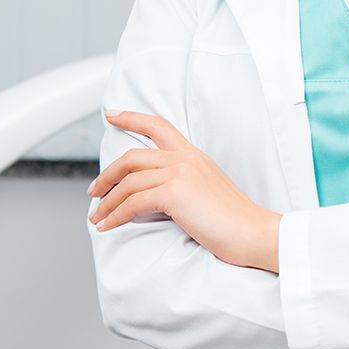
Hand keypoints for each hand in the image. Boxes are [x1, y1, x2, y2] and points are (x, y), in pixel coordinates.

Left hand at [88, 110, 280, 271]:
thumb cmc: (234, 222)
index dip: (132, 118)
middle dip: (107, 174)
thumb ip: (185, 184)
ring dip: (107, 201)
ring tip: (97, 218)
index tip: (111, 115)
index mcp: (194, 155)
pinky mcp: (175, 193)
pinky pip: (133, 202)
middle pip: (132, 157)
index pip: (158, 126)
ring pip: (129, 181)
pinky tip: (108, 226)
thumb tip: (157, 194)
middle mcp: (185, 159)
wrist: (254, 233)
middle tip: (94, 191)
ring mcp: (180, 173)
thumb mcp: (208, 192)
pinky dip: (115, 215)